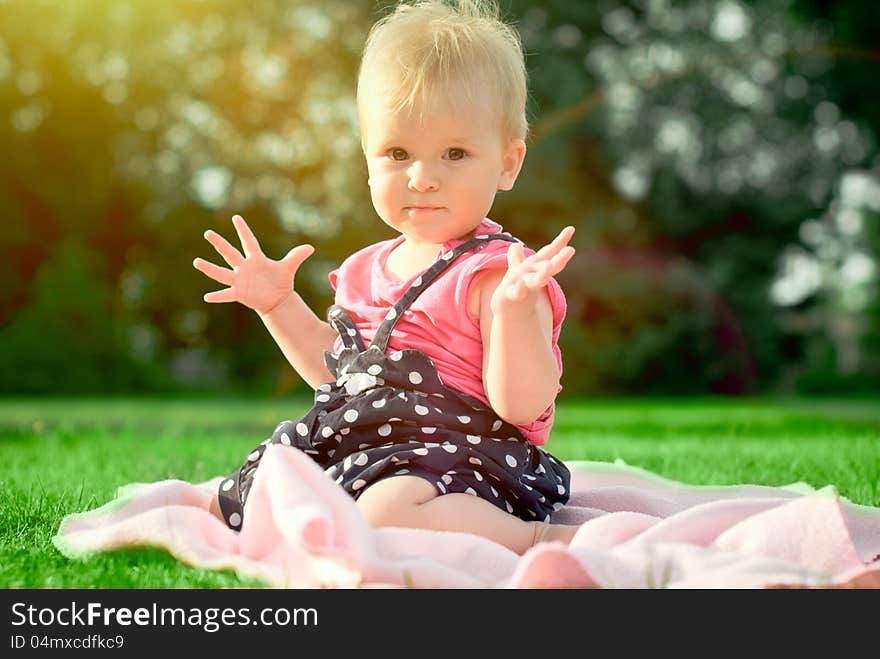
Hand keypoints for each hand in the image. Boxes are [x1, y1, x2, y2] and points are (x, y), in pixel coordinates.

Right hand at [193, 214, 314, 315]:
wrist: (277, 299)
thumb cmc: (280, 282)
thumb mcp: (288, 268)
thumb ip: (296, 256)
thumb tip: (311, 247)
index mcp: (256, 259)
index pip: (249, 241)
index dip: (243, 230)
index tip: (236, 217)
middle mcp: (244, 267)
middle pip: (230, 253)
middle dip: (219, 243)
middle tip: (208, 233)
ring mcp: (240, 280)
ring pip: (222, 273)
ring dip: (209, 268)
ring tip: (196, 262)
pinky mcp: (240, 293)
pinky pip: (226, 294)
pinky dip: (218, 296)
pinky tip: (207, 297)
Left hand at [490, 226, 574, 315]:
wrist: (507, 313)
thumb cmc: (515, 290)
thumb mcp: (515, 272)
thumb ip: (517, 259)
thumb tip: (515, 245)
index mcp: (536, 269)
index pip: (549, 254)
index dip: (560, 242)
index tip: (571, 229)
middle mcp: (535, 278)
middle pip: (549, 268)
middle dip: (559, 260)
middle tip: (570, 250)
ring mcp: (526, 288)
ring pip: (537, 281)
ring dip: (543, 275)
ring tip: (548, 266)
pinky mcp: (513, 296)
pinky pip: (517, 292)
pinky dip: (519, 289)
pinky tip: (520, 284)